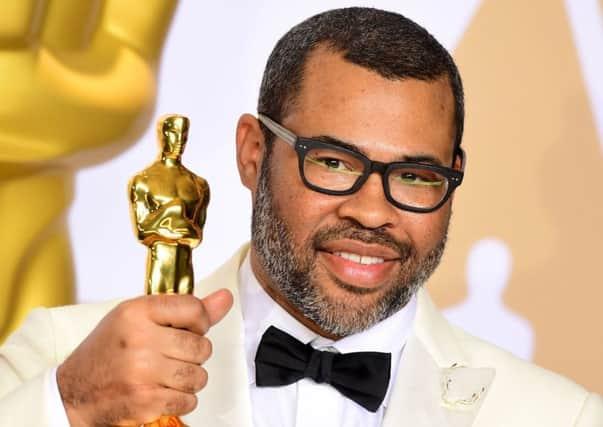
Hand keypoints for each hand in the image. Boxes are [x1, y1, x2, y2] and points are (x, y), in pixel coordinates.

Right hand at [56, 289, 232, 425]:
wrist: (74, 391)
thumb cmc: (108, 351)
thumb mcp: (140, 318)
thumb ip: (186, 310)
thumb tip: (225, 299)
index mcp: (137, 312)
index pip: (195, 309)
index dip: (199, 322)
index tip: (188, 329)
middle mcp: (140, 339)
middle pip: (201, 346)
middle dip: (193, 354)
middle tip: (171, 355)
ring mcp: (143, 372)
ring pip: (199, 375)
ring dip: (188, 378)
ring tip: (166, 374)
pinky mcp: (146, 401)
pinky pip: (189, 400)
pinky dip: (181, 399)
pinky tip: (162, 390)